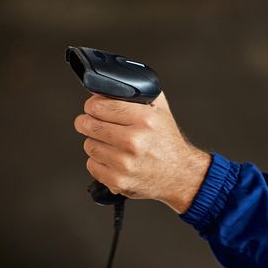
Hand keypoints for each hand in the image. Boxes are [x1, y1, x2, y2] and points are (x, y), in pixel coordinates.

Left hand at [73, 92, 209, 212]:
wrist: (180, 174)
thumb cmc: (166, 141)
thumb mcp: (159, 109)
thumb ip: (136, 93)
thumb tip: (106, 86)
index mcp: (145, 119)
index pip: (99, 106)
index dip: (92, 105)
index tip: (93, 107)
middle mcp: (134, 141)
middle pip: (88, 125)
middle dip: (87, 122)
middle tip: (93, 123)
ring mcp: (125, 163)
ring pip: (88, 145)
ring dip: (95, 143)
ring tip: (111, 143)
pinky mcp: (118, 181)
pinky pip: (92, 165)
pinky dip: (98, 162)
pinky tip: (113, 159)